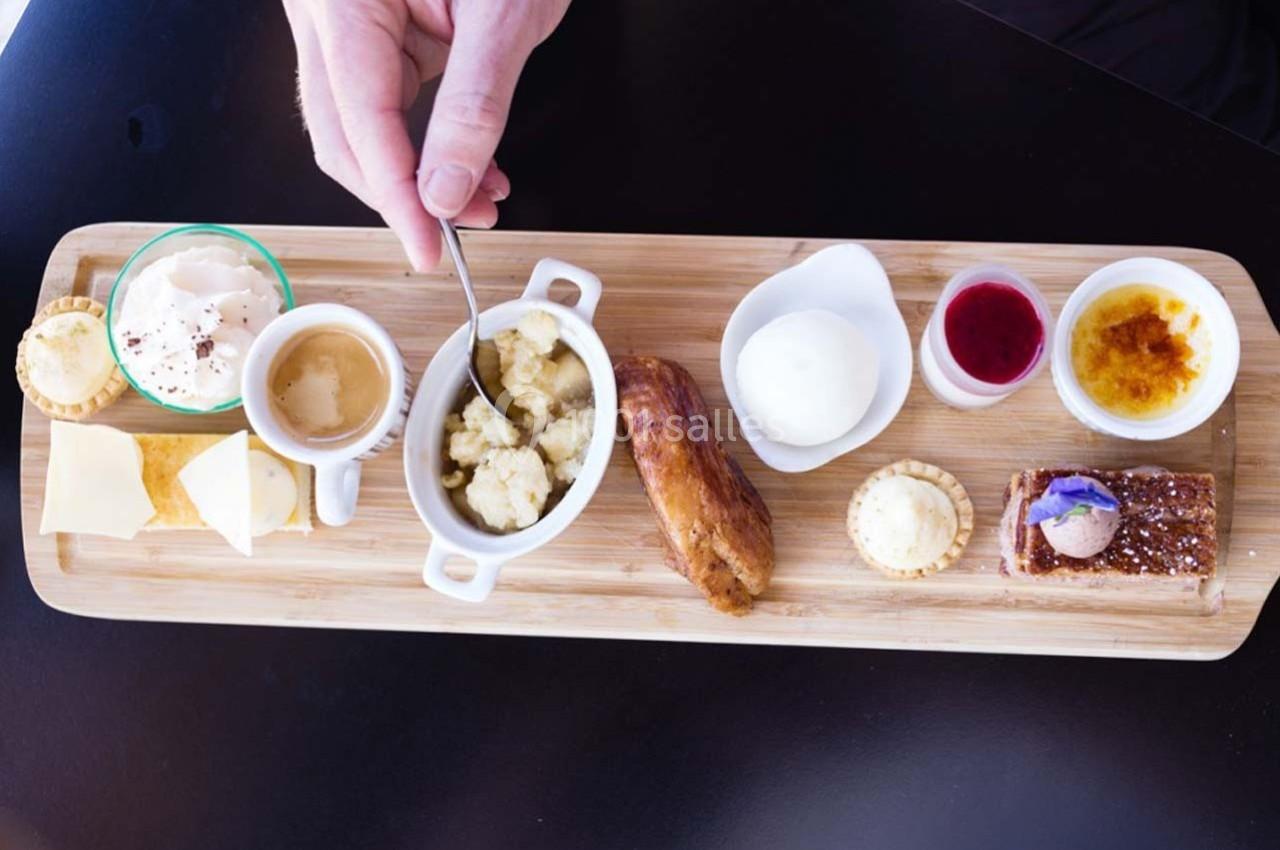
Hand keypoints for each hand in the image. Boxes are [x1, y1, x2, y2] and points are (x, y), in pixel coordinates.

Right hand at [284, 0, 569, 269]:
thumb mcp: (505, 13)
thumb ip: (475, 104)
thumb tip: (443, 190)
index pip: (359, 121)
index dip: (395, 196)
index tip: (428, 248)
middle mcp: (326, 9)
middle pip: (343, 132)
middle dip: (404, 192)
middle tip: (461, 228)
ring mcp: (342, 19)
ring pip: (361, 124)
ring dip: (417, 173)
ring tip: (480, 195)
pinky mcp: (371, 28)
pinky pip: (386, 100)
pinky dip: (425, 140)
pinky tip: (469, 163)